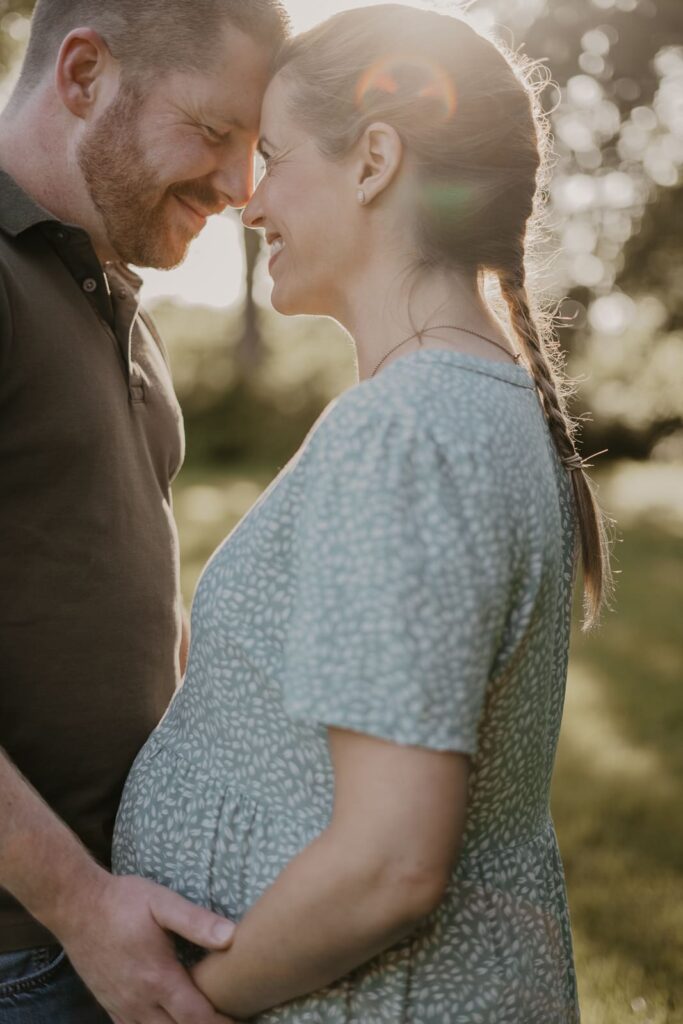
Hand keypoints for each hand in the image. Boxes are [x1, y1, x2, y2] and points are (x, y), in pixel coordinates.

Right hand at [57, 869, 238, 1023]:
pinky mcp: (109, 1004)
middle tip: (227, 1019)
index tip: (239, 1019)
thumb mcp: (163, 903)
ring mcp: (122, 1006)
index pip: (197, 1017)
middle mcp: (140, 1001)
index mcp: (159, 979)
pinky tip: (164, 1020)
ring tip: (199, 1020)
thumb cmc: (123, 902)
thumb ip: (196, 921)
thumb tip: (231, 937)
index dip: (222, 1023)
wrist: (77, 906)